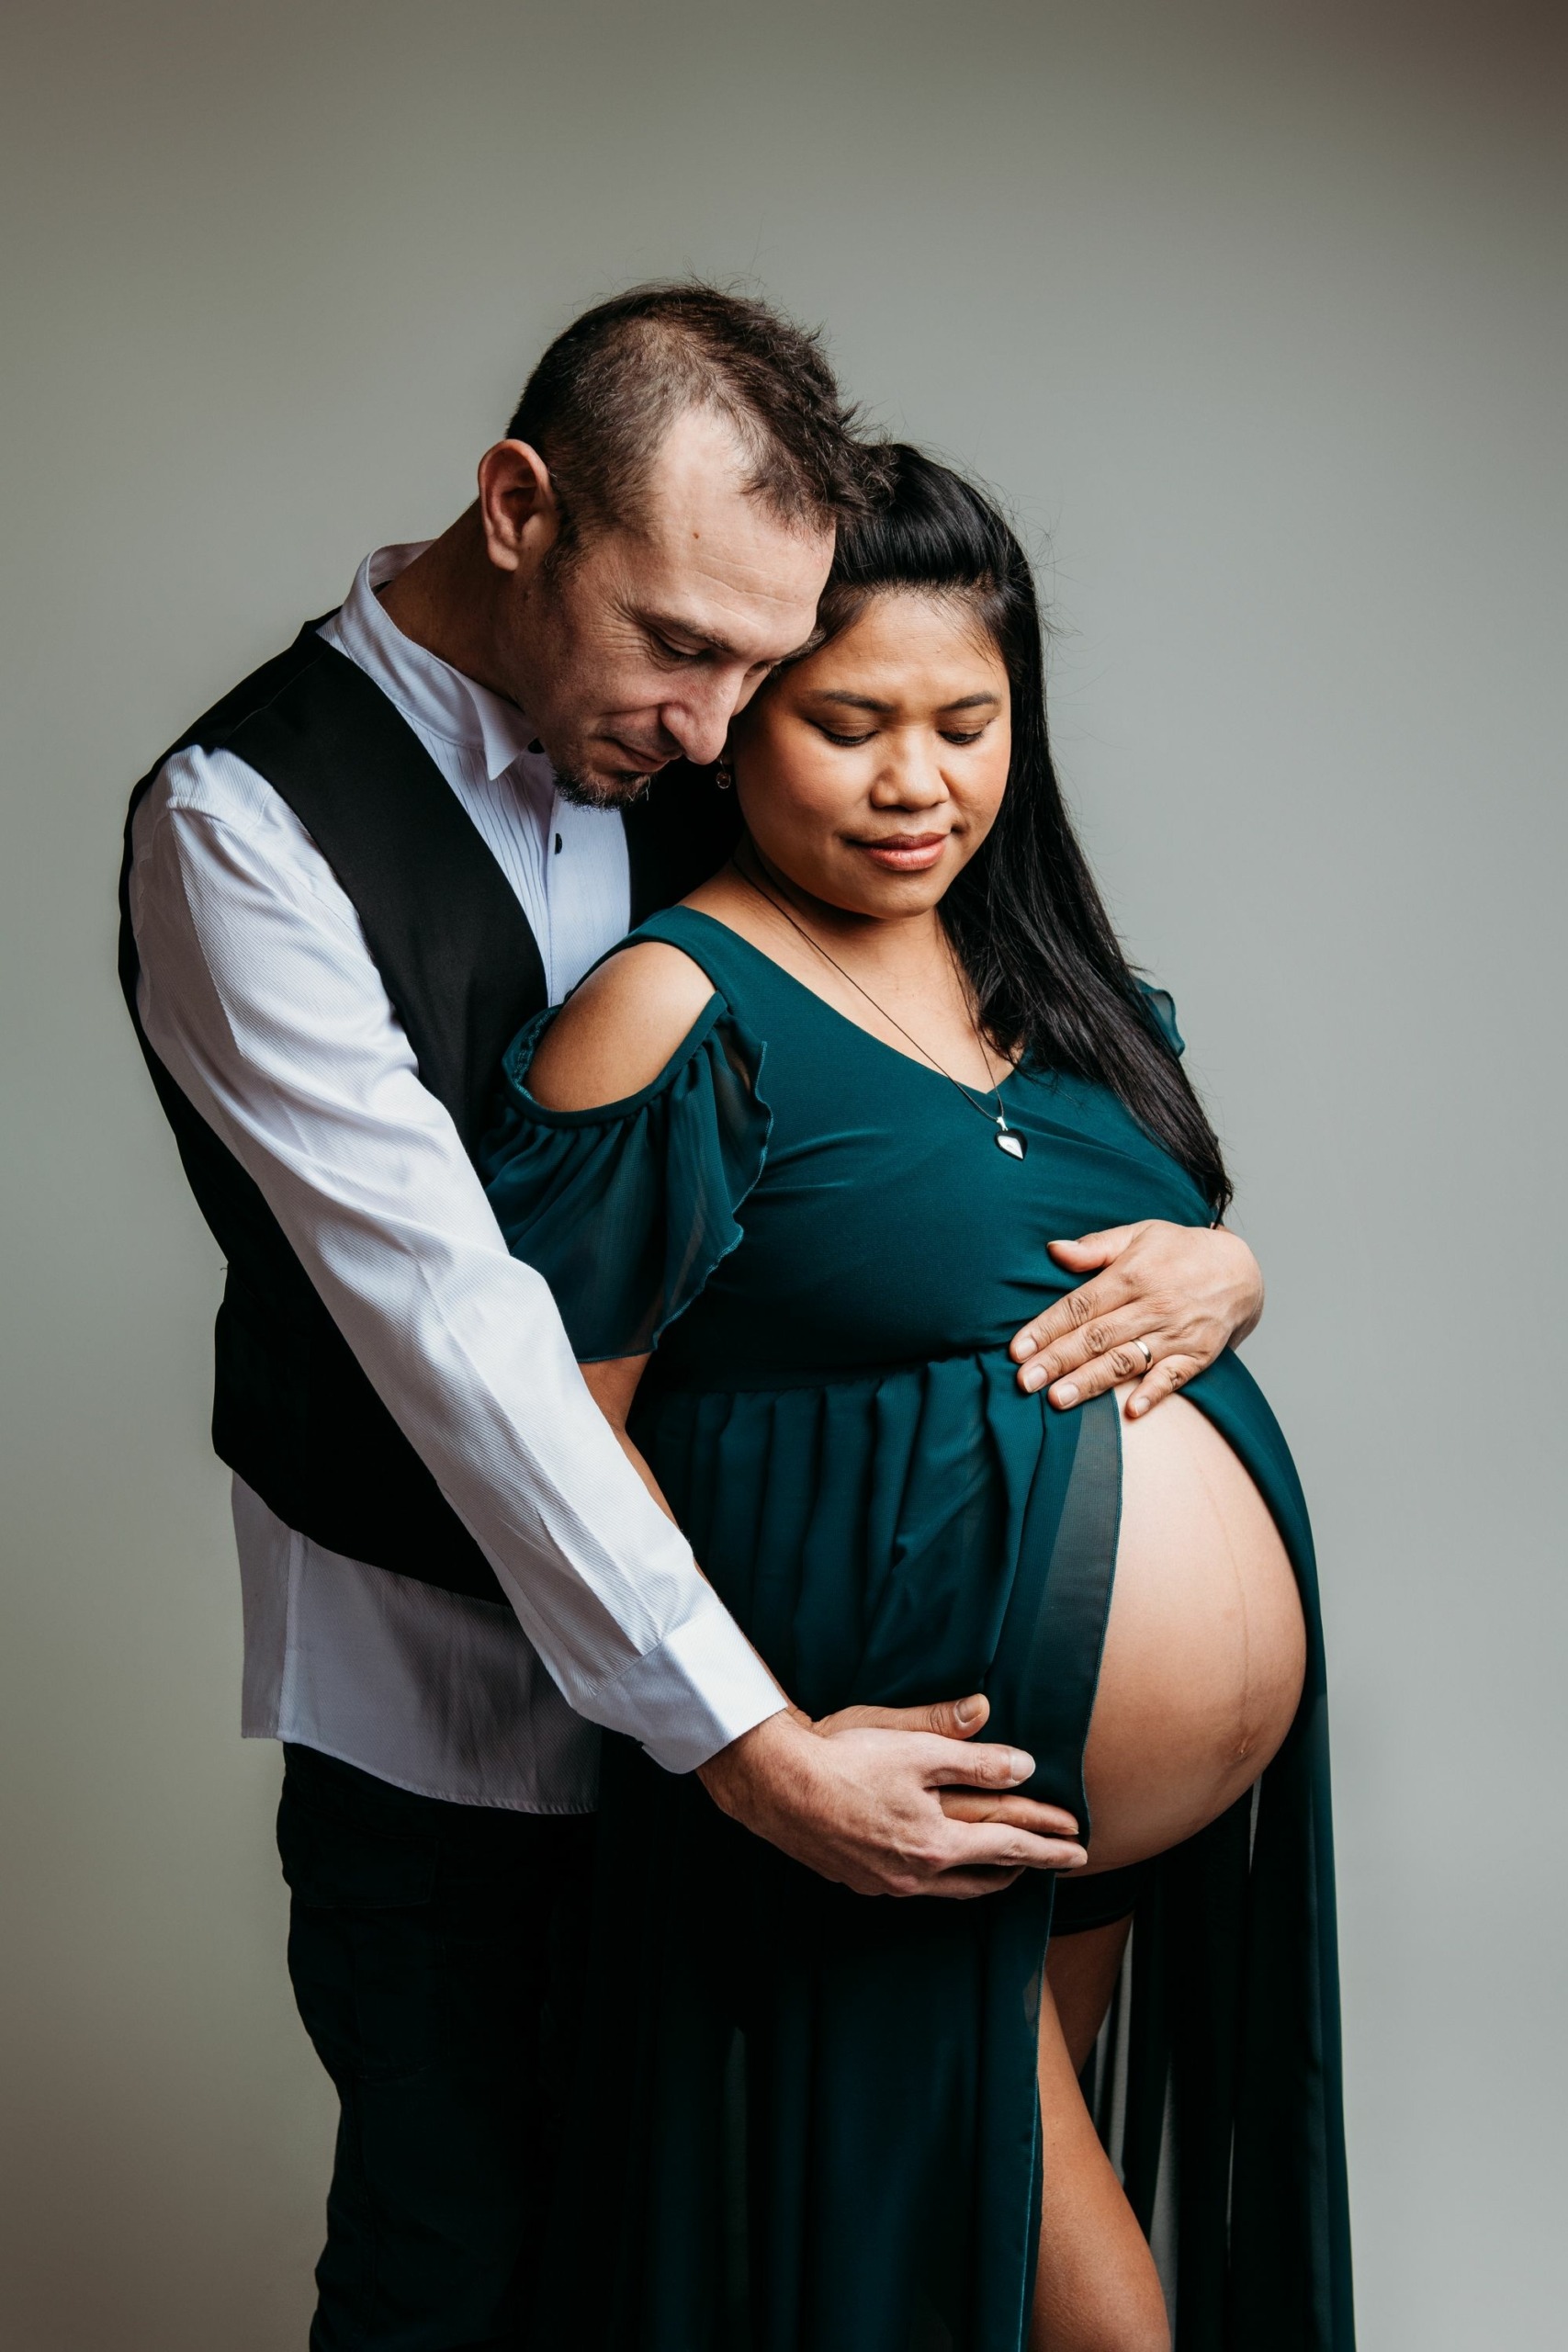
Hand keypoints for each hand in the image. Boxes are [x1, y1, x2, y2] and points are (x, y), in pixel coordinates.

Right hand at [698, 1694, 1087, 1899]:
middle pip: (987, 1874)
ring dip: (987, 1878)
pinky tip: (938, 1868)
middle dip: (1028, 1865)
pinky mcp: (858, 1878)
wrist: (774, 1783)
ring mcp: (885, 1881)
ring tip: (1008, 1872)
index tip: (1080, 1848)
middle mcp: (916, 1873)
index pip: (1010, 1843)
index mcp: (937, 1842)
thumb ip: (973, 1757)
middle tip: (1060, 1861)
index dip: (1049, 1843)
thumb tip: (1023, 1765)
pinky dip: (944, 1877)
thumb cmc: (843, 1757)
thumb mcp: (915, 1747)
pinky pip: (917, 1885)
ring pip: (952, 1888)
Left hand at [1008, 1219, 1262, 1419]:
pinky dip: (1154, 1393)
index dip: (1047, 1327)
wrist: (1241, 1270)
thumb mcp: (1140, 1234)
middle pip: (1097, 1337)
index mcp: (1133, 1274)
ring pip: (1127, 1360)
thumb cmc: (1179, 1251)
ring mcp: (1177, 1332)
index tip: (1017, 1350)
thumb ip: (1096, 1246)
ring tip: (1058, 1400)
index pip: (1081, 1304)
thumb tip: (1053, 1249)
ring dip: (1092, 1382)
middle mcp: (1153, 1305)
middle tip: (1025, 1383)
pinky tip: (1130, 1411)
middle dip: (1058, 1360)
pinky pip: (1174, 1377)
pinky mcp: (1199, 1355)